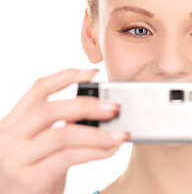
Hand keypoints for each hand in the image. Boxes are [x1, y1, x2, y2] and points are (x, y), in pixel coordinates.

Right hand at [0, 69, 128, 193]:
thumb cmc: (35, 177)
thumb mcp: (41, 148)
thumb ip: (59, 129)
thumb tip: (100, 113)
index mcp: (13, 123)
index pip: (38, 89)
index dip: (67, 76)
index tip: (94, 73)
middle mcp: (9, 138)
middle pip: (50, 109)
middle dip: (87, 105)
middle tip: (114, 108)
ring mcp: (15, 159)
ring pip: (62, 134)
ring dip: (97, 133)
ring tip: (121, 134)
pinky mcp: (27, 179)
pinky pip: (67, 158)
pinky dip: (93, 152)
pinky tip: (110, 151)